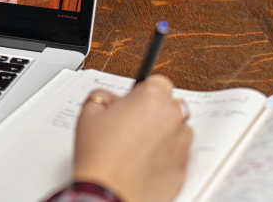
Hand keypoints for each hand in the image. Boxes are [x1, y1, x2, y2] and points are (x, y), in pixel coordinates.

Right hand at [74, 76, 192, 201]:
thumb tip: (111, 99)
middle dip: (152, 111)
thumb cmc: (100, 156)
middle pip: (169, 105)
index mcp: (152, 98)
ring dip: (163, 132)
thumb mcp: (88, 112)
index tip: (135, 100)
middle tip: (130, 124)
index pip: (159, 81)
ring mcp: (181, 144)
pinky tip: (143, 161)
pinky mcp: (184, 167)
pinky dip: (166, 154)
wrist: (109, 193)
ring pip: (177, 129)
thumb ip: (103, 96)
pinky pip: (178, 153)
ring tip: (137, 145)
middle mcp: (172, 118)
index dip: (143, 91)